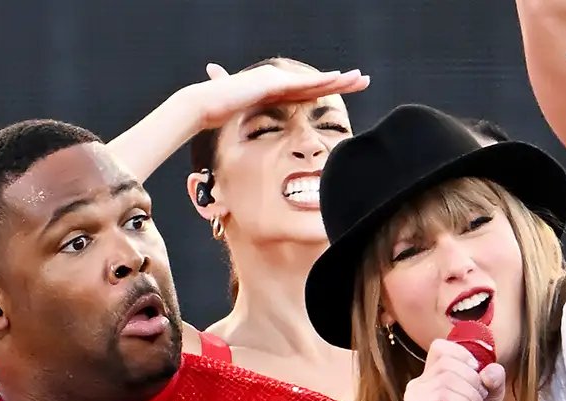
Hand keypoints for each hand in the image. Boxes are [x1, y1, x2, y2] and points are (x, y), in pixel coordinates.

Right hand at [191, 62, 369, 130]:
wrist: (202, 107)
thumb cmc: (221, 120)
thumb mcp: (248, 130)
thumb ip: (260, 136)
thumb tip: (267, 157)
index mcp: (277, 92)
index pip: (309, 91)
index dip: (330, 91)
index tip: (349, 91)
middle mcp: (278, 82)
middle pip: (316, 82)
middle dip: (342, 82)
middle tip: (364, 80)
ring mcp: (275, 79)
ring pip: (313, 80)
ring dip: (337, 79)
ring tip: (358, 79)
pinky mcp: (270, 81)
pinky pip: (300, 83)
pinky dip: (319, 81)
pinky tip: (337, 80)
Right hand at [401, 337, 506, 400]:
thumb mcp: (491, 396)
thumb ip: (494, 377)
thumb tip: (488, 370)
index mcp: (431, 376)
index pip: (440, 348)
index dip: (462, 355)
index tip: (478, 373)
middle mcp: (418, 383)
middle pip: (447, 362)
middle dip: (473, 380)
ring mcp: (413, 395)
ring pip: (447, 378)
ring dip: (470, 394)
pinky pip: (442, 394)